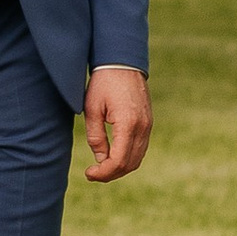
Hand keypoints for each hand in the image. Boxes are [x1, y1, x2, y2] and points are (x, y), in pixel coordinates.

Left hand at [82, 64, 150, 183]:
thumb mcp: (92, 109)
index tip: (88, 173)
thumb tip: (100, 159)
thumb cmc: (103, 82)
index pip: (119, 161)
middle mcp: (143, 127)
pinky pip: (140, 148)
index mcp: (128, 124)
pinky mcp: (148, 122)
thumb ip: (96, 137)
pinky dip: (128, 158)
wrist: (122, 61)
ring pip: (137, 158)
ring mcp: (148, 125)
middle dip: (111, 174)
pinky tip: (112, 156)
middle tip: (93, 174)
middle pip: (130, 164)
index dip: (103, 173)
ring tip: (101, 167)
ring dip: (120, 167)